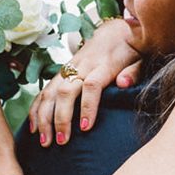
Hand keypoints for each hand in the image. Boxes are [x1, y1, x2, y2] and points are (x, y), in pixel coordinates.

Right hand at [29, 19, 141, 145]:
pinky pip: (44, 90)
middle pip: (66, 91)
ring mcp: (70, 68)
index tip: (85, 128)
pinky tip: (34, 127)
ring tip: (45, 141)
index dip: (87, 106)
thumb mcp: (140, 59)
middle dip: (60, 118)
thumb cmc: (132, 51)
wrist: (116, 32)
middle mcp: (83, 66)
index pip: (92, 85)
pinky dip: (37, 109)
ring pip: (50, 92)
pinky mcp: (62, 71)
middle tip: (62, 142)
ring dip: (44, 118)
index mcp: (104, 64)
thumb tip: (123, 84)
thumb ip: (133, 72)